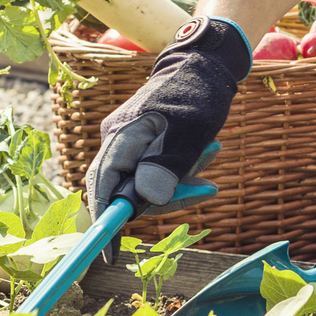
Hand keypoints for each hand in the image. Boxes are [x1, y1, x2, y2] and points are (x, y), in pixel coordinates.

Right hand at [84, 17, 249, 215]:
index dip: (105, 221)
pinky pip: (159, 169)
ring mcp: (132, 142)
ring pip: (148, 181)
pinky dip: (183, 169)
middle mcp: (119, 141)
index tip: (111, 253)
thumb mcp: (188, 131)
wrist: (205, 62)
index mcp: (121, 136)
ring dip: (182, 179)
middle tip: (205, 189)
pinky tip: (208, 152)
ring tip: (212, 153)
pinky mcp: (147, 143)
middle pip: (128, 189)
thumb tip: (147, 201)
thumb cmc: (197, 92)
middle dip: (167, 195)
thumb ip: (166, 165)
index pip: (103, 186)